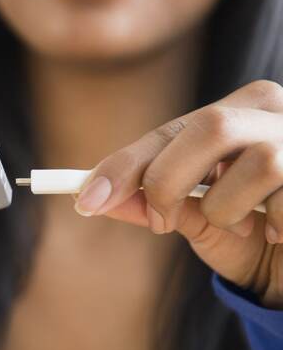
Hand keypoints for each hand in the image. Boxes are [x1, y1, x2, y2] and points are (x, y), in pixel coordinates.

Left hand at [74, 80, 282, 308]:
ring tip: (244, 227)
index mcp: (236, 112)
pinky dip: (275, 227)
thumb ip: (154, 204)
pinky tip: (280, 234)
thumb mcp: (196, 220)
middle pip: (209, 127)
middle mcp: (273, 112)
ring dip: (230, 211)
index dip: (125, 165)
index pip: (170, 131)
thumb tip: (95, 198)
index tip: (86, 199)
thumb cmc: (250, 237)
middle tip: (162, 223)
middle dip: (170, 182)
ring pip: (257, 163)